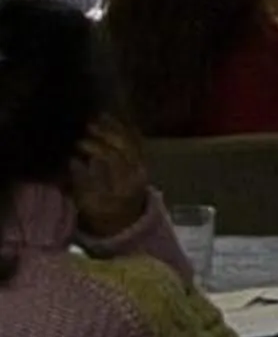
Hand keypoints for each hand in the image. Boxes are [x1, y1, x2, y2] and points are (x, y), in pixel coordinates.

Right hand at [69, 117, 150, 238]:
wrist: (127, 221)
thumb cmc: (103, 215)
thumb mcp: (89, 205)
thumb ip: (81, 183)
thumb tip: (72, 161)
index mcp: (126, 183)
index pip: (114, 159)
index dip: (96, 148)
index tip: (79, 143)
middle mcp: (139, 171)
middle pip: (127, 146)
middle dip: (107, 132)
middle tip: (88, 124)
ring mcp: (145, 164)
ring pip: (134, 140)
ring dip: (117, 126)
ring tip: (100, 116)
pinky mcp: (145, 160)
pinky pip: (138, 140)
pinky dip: (127, 128)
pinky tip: (115, 118)